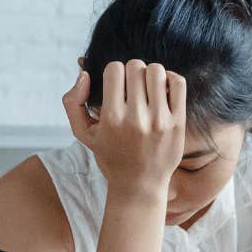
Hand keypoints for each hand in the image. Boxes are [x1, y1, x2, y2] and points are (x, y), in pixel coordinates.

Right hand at [62, 61, 185, 200]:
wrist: (139, 185)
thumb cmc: (110, 156)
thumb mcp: (83, 134)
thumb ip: (73, 102)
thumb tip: (84, 73)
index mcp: (111, 119)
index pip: (114, 69)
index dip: (113, 72)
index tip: (115, 84)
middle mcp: (136, 119)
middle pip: (135, 67)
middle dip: (132, 72)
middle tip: (132, 86)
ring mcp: (159, 121)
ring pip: (157, 71)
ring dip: (150, 74)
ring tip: (147, 87)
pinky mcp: (178, 123)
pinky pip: (178, 83)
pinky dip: (171, 78)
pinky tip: (163, 89)